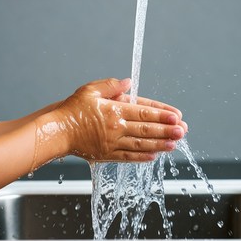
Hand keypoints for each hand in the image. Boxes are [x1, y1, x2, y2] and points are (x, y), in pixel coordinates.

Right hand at [52, 78, 186, 161]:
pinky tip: (154, 156)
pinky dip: (143, 157)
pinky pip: (128, 157)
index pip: (143, 111)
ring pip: (141, 144)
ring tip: (174, 144)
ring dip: (160, 144)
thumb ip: (111, 85)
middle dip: (167, 130)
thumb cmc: (72, 109)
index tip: (176, 116)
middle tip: (183, 131)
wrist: (57, 131)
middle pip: (146, 129)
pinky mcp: (107, 154)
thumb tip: (129, 82)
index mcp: (113, 110)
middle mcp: (116, 128)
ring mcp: (112, 143)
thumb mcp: (90, 90)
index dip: (161, 114)